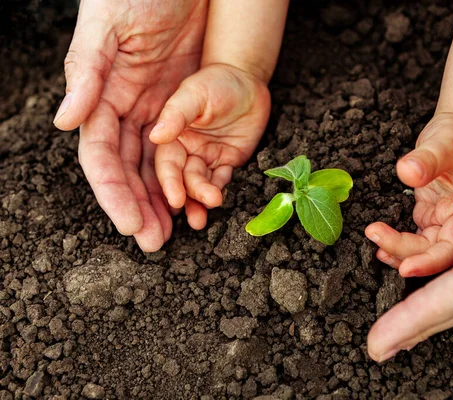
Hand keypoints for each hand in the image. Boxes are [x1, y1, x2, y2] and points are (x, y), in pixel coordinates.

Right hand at [54, 0, 207, 250]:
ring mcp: (156, 108)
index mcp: (103, 95)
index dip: (113, 191)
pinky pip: (183, 148)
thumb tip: (65, 124)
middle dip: (138, 206)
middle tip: (153, 242)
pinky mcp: (184, 105)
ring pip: (155, 165)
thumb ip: (87, 73)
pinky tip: (195, 198)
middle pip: (129, 168)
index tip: (127, 223)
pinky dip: (187, 174)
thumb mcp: (108, 27)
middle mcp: (126, 108)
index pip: (103, 155)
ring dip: (161, 200)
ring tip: (172, 233)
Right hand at [150, 63, 270, 229]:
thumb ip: (177, 113)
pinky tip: (216, 204)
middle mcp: (181, 149)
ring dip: (198, 202)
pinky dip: (216, 193)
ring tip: (201, 219)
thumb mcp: (195, 92)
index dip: (162, 184)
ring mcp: (203, 157)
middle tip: (182, 224)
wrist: (248, 81)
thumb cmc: (217, 81)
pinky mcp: (224, 162)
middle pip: (176, 180)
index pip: (159, 163)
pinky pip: (219, 181)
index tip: (170, 201)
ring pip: (197, 184)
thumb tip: (156, 136)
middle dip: (178, 201)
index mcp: (167, 133)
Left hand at [365, 113, 452, 276]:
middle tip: (375, 236)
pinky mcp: (431, 218)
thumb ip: (426, 159)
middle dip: (405, 252)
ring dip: (399, 251)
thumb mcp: (442, 143)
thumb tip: (406, 172)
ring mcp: (445, 222)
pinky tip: (379, 240)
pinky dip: (398, 243)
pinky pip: (416, 239)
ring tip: (374, 239)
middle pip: (435, 253)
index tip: (406, 268)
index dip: (431, 262)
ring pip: (423, 249)